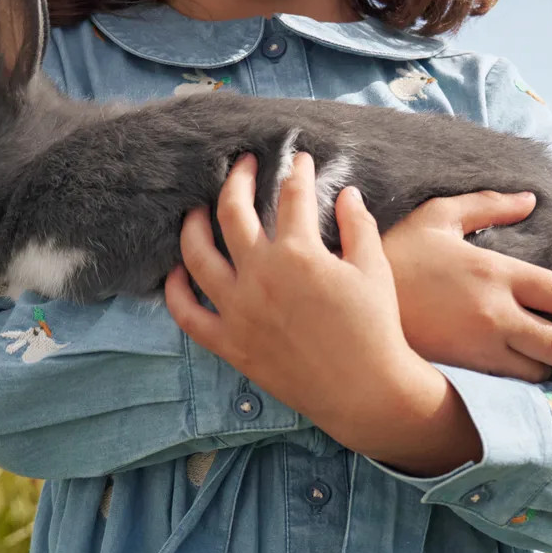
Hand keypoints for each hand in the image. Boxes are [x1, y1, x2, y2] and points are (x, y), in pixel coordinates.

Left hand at [163, 153, 483, 472]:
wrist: (365, 390)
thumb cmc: (376, 328)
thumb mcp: (374, 268)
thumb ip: (358, 225)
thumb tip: (346, 193)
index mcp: (299, 253)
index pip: (291, 196)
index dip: (296, 172)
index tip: (299, 161)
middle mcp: (260, 276)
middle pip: (232, 212)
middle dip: (237, 179)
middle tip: (243, 166)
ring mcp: (238, 310)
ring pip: (197, 256)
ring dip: (193, 226)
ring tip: (198, 212)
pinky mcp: (229, 343)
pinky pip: (186, 314)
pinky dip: (175, 290)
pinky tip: (178, 272)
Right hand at [381, 192, 551, 381]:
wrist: (348, 299)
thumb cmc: (394, 253)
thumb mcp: (437, 217)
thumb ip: (487, 206)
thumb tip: (528, 200)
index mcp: (496, 273)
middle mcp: (495, 313)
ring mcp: (477, 347)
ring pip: (535, 369)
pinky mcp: (458, 371)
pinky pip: (505, 385)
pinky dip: (521, 384)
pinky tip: (524, 379)